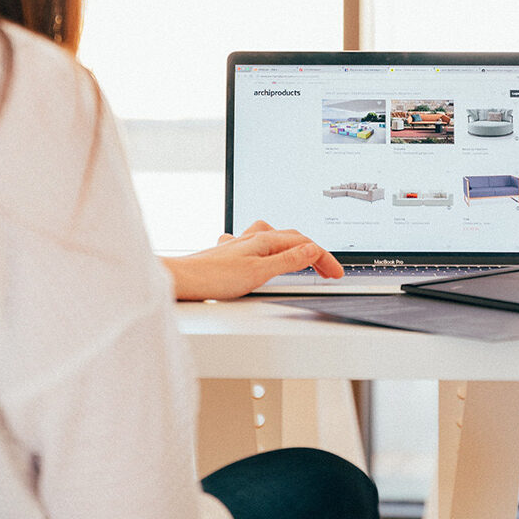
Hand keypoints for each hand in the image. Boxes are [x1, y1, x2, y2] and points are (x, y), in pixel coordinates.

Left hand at [163, 220, 343, 300]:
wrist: (181, 280)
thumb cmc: (213, 277)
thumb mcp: (259, 272)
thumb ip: (288, 261)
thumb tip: (313, 249)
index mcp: (264, 240)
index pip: (304, 245)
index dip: (324, 259)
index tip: (336, 273)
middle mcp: (252, 238)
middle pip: (292, 239)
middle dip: (313, 252)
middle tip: (327, 271)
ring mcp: (241, 245)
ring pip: (274, 238)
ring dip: (293, 246)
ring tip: (303, 257)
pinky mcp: (230, 255)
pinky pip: (256, 245)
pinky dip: (269, 250)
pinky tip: (263, 256)